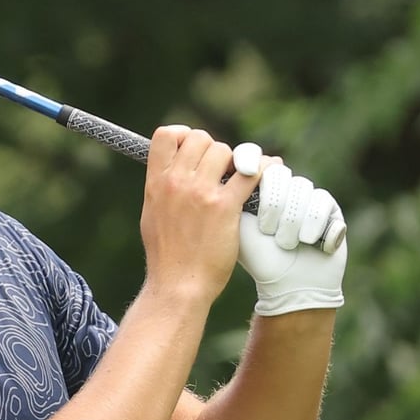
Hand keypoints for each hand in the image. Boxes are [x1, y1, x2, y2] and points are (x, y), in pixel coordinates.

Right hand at [140, 126, 258, 304]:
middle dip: (214, 149)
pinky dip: (263, 169)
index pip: (166, 135)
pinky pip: (250, 173)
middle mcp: (175, 183)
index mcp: (155, 183)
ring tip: (239, 177)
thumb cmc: (166, 256)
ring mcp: (201, 193)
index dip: (183, 134)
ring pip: (225, 151)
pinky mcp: (225, 207)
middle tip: (221, 169)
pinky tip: (267, 173)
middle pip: (200, 138)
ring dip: (236, 161)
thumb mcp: (151, 215)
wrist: (178, 285)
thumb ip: (162, 189)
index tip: (193, 148)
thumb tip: (171, 171)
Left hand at [232, 144, 347, 315]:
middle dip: (272, 203)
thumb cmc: (257, 257)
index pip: (254, 159)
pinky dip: (312, 225)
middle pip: (277, 172)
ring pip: (300, 188)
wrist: (289, 285)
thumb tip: (215, 166)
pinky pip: (320, 203)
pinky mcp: (330, 208)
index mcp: (257, 188)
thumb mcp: (235, 225)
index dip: (249, 158)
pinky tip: (307, 241)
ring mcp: (307, 196)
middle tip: (267, 229)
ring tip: (284, 243)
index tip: (243, 169)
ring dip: (290, 221)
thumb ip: (225, 197)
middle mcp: (283, 187)